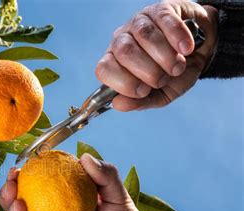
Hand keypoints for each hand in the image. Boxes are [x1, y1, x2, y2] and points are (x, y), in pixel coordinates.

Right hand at [0, 154, 175, 210]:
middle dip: (8, 194)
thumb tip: (85, 156)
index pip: (37, 187)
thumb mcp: (117, 195)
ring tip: (17, 203)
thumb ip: (104, 175)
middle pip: (21, 206)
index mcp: (64, 201)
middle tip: (11, 184)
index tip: (18, 167)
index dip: (22, 177)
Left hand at [96, 0, 217, 110]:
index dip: (123, 83)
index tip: (144, 91)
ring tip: (178, 66)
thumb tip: (118, 104)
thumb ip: (140, 102)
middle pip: (124, 52)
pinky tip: (186, 49)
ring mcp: (140, 21)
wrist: (202, 51)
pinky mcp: (161, 9)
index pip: (104, 70)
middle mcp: (122, 39)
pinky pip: (165, 21)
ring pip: (145, 35)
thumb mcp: (160, 94)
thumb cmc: (174, 74)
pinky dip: (178, 38)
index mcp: (115, 62)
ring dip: (166, 57)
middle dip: (148, 71)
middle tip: (164, 79)